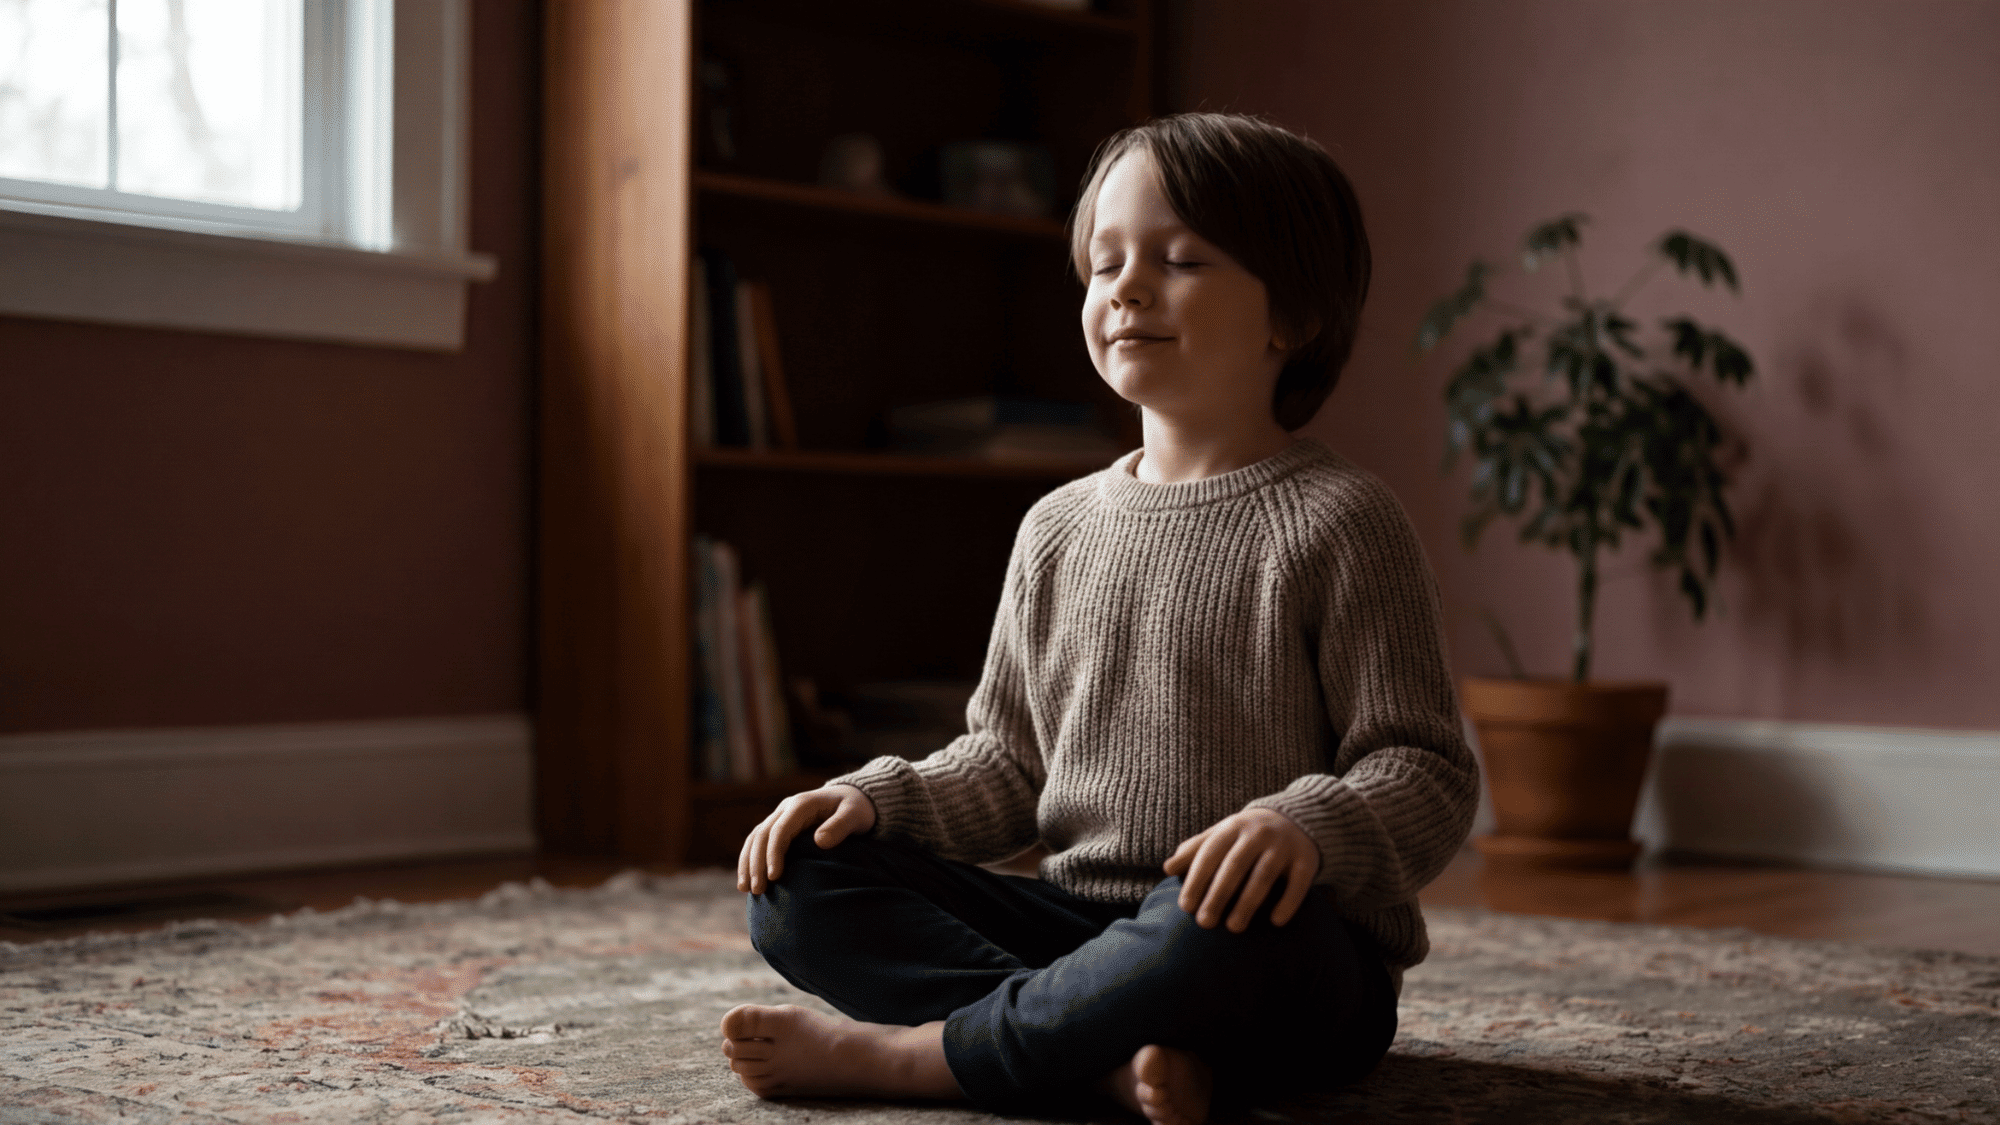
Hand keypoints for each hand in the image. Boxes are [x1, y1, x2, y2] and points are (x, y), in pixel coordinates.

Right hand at [737, 784, 875, 894]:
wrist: (853, 798)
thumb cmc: (856, 808)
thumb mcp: (855, 814)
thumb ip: (840, 826)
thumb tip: (820, 842)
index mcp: (802, 804)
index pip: (780, 830)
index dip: (774, 853)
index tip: (774, 877)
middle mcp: (786, 808)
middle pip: (762, 835)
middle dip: (757, 863)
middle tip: (757, 890)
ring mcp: (780, 816)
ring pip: (755, 838)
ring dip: (748, 863)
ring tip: (745, 889)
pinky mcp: (779, 826)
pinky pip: (758, 841)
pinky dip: (750, 859)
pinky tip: (747, 880)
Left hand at [1162, 807, 1319, 931]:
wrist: (1296, 818)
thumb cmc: (1247, 835)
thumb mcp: (1222, 834)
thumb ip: (1195, 850)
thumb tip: (1167, 868)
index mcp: (1232, 827)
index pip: (1210, 854)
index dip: (1196, 880)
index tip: (1185, 907)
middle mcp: (1258, 833)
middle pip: (1235, 866)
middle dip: (1218, 895)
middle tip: (1205, 923)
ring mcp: (1283, 846)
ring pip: (1264, 875)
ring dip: (1248, 903)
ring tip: (1234, 928)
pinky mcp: (1306, 859)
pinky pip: (1298, 882)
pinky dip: (1288, 902)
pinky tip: (1275, 922)